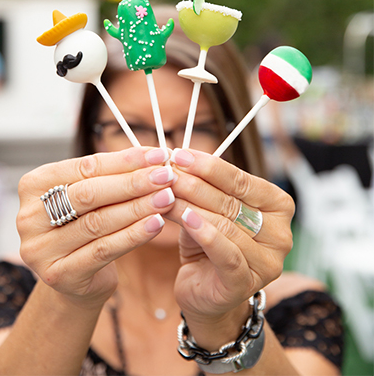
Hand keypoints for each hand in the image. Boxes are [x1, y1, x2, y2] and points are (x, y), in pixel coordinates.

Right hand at [16, 147, 177, 305]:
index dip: (123, 161)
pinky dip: (132, 236)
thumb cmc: (84, 229)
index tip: (157, 156)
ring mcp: (39, 248)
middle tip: (165, 176)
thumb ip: (107, 178)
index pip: (83, 168)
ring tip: (167, 198)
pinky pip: (102, 250)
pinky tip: (156, 225)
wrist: (75, 281)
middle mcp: (28, 216)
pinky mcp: (58, 274)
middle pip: (88, 194)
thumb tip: (150, 157)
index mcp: (32, 186)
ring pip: (97, 222)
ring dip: (137, 208)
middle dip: (131, 183)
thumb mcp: (89, 199)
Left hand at [167, 148, 293, 325]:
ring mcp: (268, 261)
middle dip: (194, 184)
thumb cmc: (206, 242)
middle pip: (232, 201)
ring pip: (225, 225)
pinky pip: (226, 254)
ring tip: (164, 194)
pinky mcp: (246, 283)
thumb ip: (203, 187)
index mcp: (278, 207)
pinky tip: (185, 219)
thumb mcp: (206, 209)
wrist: (202, 290)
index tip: (179, 154)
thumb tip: (178, 159)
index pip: (242, 180)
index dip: (209, 166)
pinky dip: (205, 234)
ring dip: (190, 206)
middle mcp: (281, 234)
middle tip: (166, 174)